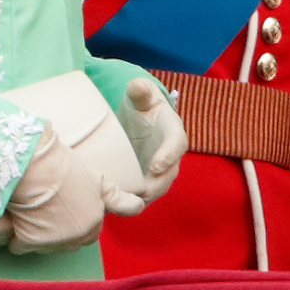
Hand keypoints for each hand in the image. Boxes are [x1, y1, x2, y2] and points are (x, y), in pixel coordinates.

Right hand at [5, 129, 104, 253]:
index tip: (84, 217)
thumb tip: (138, 205)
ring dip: (41, 235)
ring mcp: (56, 240)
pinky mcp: (32, 242)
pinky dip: (17, 238)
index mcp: (96, 216)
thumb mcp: (97, 178)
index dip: (86, 221)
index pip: (94, 230)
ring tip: (30, 212)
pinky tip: (14, 223)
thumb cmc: (61, 163)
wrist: (34, 164)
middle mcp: (81, 233)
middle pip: (73, 239)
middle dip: (63, 230)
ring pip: (48, 245)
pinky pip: (21, 246)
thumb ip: (115, 197)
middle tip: (48, 209)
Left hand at [103, 71, 188, 213]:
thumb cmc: (142, 104)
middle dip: (155, 186)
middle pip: (168, 175)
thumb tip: (137, 86)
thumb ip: (140, 90)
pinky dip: (129, 201)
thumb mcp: (142, 94)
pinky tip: (113, 204)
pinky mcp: (145, 181)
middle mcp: (170, 157)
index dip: (168, 156)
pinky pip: (141, 195)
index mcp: (174, 133)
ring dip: (142, 198)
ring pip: (155, 190)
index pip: (176, 145)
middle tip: (140, 192)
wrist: (139, 120)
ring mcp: (159, 172)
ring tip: (126, 202)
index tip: (156, 166)